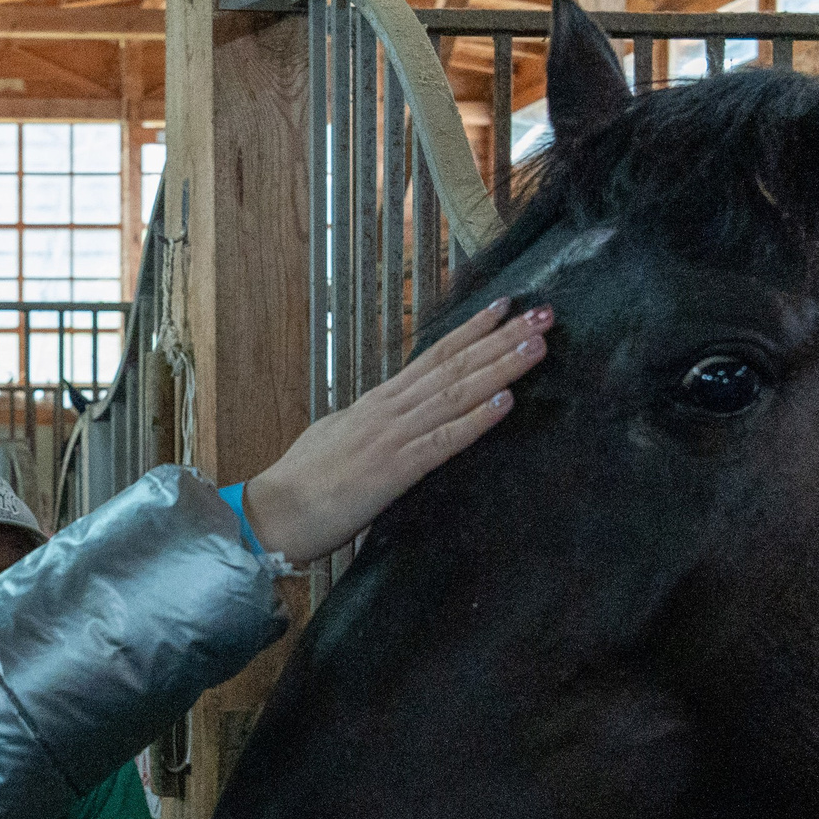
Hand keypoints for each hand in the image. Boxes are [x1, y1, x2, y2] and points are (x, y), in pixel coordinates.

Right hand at [240, 299, 549, 564]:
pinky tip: (507, 402)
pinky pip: (443, 441)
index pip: (433, 356)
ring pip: (456, 394)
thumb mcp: (338, 437)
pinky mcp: (394, 470)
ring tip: (536, 344)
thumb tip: (383, 414)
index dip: (472, 330)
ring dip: (500, 367)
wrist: (275, 513)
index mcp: (378, 402)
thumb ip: (367, 422)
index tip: (506, 305)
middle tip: (543, 313)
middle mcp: (389, 410)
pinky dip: (477, 420)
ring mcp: (392, 437)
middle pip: (454, 365)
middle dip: (501, 338)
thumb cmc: (302, 482)